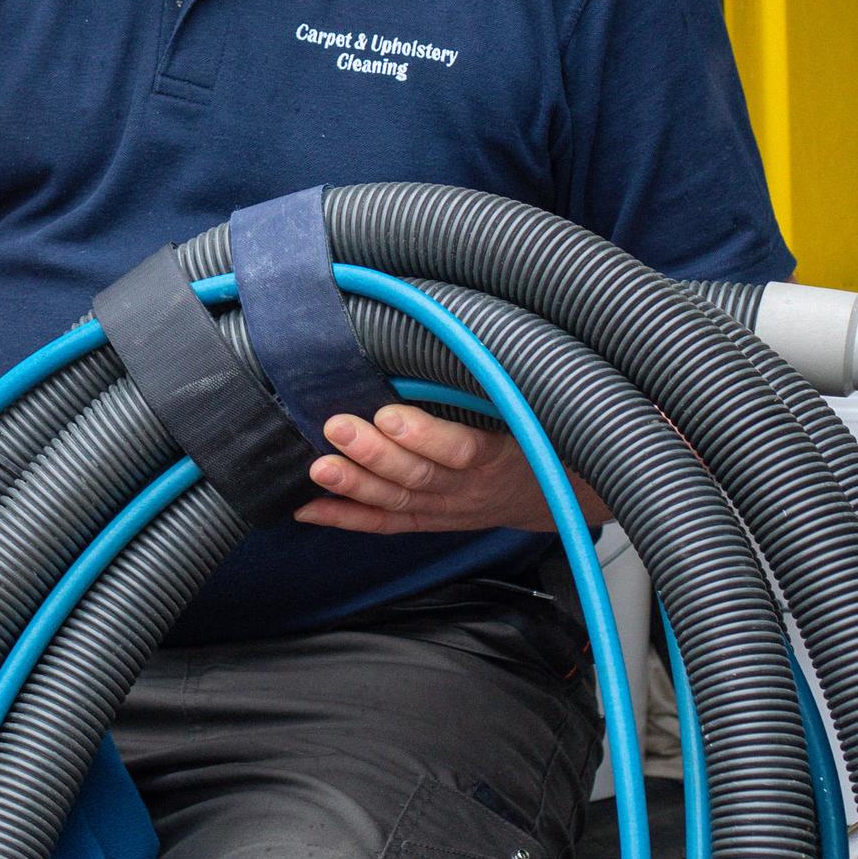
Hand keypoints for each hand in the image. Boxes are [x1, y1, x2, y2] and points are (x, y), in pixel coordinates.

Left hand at [296, 402, 571, 536]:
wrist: (549, 493)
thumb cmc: (529, 436)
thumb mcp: (524, 409)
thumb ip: (490, 384)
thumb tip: (444, 334)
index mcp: (496, 454)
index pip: (460, 449)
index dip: (425, 436)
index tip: (389, 415)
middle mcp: (467, 487)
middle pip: (418, 475)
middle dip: (374, 454)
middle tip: (338, 428)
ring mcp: (445, 509)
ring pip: (397, 501)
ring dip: (354, 486)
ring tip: (319, 468)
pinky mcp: (427, 521)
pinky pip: (385, 524)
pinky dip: (346, 518)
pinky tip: (309, 508)